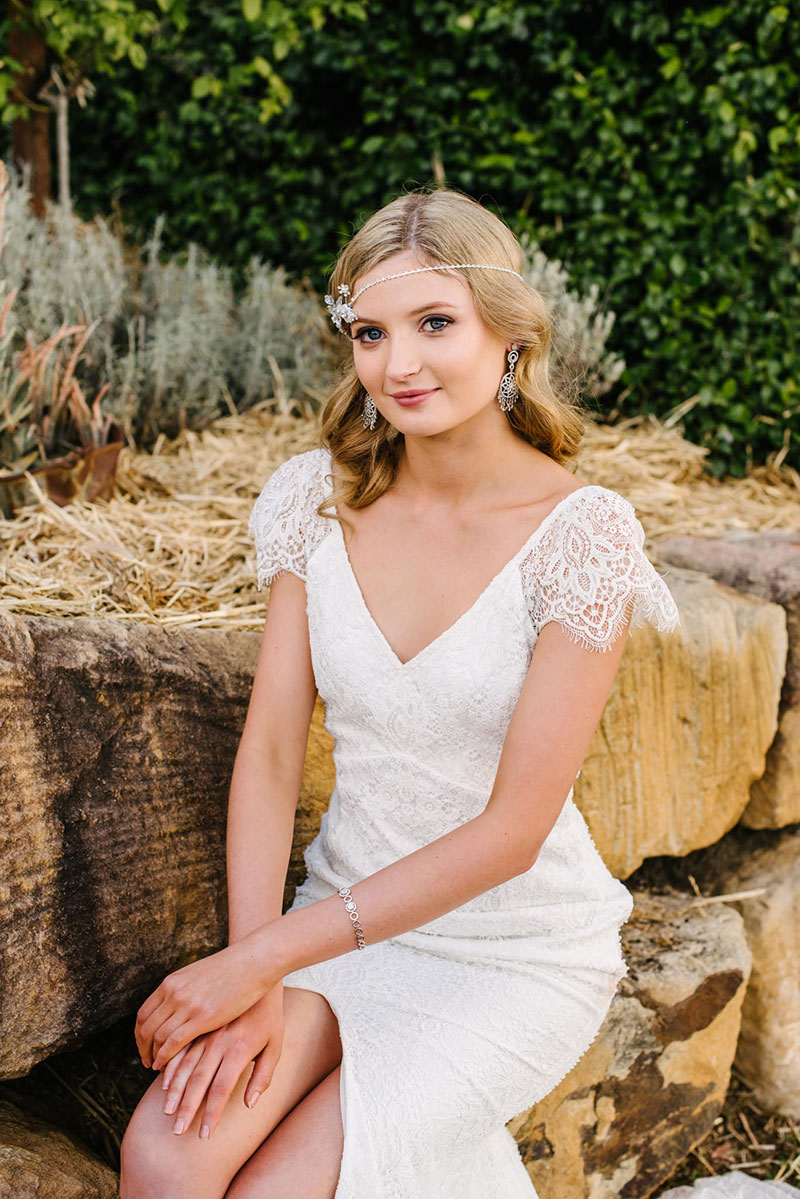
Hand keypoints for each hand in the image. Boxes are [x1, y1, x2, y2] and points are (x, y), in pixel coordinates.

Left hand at [135, 928, 281, 1069]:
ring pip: (157, 1036)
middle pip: (145, 1027)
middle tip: (147, 1061)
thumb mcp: (198, 975)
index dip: (140, 1034)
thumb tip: (178, 1004)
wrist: (252, 962)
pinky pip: (173, 1042)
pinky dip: (164, 1057)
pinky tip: (165, 1066)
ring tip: (156, 1066)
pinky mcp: (202, 1017)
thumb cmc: (231, 969)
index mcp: (171, 983)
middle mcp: (174, 993)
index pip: (143, 1014)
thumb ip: (183, 990)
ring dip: (153, 1055)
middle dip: (143, 1048)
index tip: (145, 1046)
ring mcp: (187, 1005)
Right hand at [158, 983, 285, 1139]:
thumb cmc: (269, 1013)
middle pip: (198, 1081)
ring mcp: (205, 1028)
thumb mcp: (276, 1044)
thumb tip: (249, 1105)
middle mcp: (219, 1041)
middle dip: (186, 1108)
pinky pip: (177, 1042)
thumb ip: (263, 1076)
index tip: (203, 1136)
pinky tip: (160, 1074)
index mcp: (240, 1049)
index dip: (210, 1114)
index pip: (221, 1090)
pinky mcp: (196, 1016)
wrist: (256, 969)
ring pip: (183, 1062)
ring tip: (166, 1109)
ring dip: (173, 1088)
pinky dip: (168, 1060)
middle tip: (176, 1131)